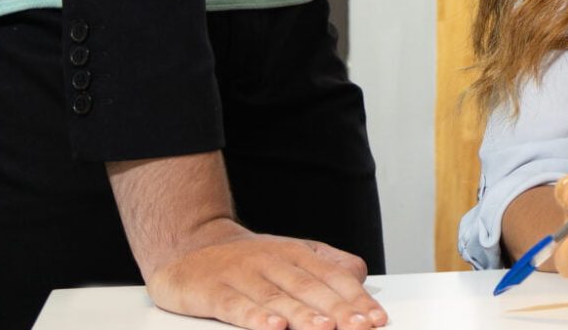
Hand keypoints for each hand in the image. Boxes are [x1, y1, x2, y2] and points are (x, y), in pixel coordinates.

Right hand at [144, 219, 385, 329]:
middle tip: (360, 328)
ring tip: (324, 329)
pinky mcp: (212, 290)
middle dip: (338, 310)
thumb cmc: (251, 260)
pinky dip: (255, 317)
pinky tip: (273, 327)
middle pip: (311, 288)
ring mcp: (242, 274)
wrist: (190, 246)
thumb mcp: (291, 256)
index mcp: (297, 254)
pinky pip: (236, 305)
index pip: (334, 278)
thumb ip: (326, 266)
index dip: (357, 299)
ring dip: (302, 315)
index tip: (377, 320)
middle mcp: (273, 261)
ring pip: (277, 297)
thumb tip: (359, 276)